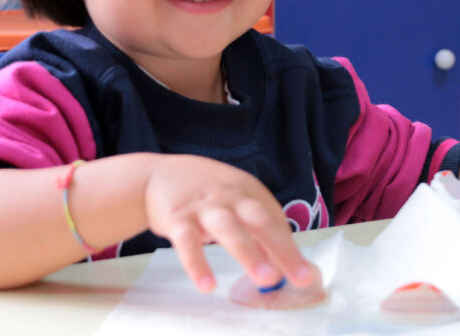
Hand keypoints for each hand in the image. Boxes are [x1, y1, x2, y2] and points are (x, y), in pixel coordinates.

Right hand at [143, 155, 320, 292]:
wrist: (155, 175)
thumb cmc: (204, 192)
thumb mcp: (234, 200)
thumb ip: (257, 228)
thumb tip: (281, 263)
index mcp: (248, 191)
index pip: (275, 220)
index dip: (290, 247)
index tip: (304, 274)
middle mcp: (230, 196)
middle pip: (262, 221)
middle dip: (283, 249)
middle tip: (301, 276)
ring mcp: (204, 206)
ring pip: (229, 229)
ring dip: (249, 253)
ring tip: (266, 279)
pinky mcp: (177, 218)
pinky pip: (187, 243)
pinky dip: (197, 264)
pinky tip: (207, 285)